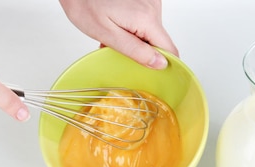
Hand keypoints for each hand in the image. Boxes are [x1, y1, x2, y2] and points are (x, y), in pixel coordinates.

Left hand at [59, 0, 178, 68]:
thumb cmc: (84, 4)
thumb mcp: (107, 34)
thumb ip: (135, 51)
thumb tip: (160, 64)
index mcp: (146, 18)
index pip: (169, 49)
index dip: (162, 64)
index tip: (150, 71)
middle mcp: (153, 6)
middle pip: (159, 41)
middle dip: (141, 50)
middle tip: (119, 47)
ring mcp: (150, 1)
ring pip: (151, 32)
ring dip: (136, 39)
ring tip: (115, 33)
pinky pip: (146, 21)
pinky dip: (134, 27)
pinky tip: (118, 24)